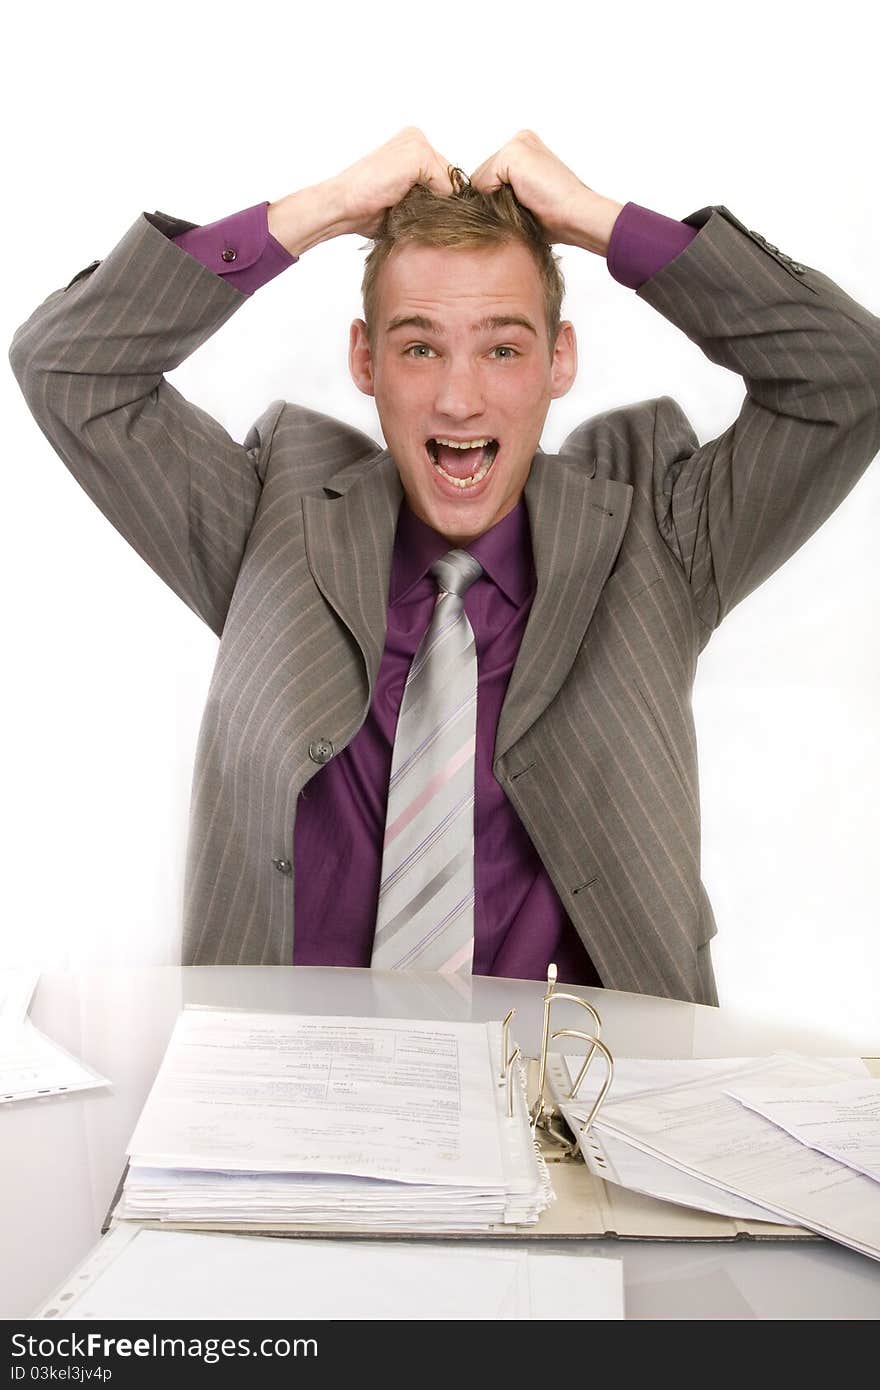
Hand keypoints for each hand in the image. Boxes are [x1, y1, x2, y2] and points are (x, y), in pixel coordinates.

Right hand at [268, 127, 455, 254]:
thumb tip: (457, 208)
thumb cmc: (366, 208)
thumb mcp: (404, 198)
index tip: (405, 203)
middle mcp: (416, 138)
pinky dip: (429, 203)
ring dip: (430, 203)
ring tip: (399, 202)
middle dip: (435, 200)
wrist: (342, 206)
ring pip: (450, 185)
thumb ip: (428, 193)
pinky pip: (446, 188)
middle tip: (400, 203)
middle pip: (451, 180)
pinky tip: (400, 199)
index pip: (446, 176)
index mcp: (412, 144)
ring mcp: (417, 144)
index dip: (435, 198)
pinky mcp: (418, 155)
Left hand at [469, 130, 623, 255]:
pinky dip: (497, 200)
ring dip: (496, 202)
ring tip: (526, 205)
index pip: (489, 175)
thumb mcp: (522, 201)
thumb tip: (472, 204)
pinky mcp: (513, 154)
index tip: (523, 206)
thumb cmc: (556, 217)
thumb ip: (500, 192)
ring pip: (480, 181)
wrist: (577, 215)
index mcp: (525, 149)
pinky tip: (524, 201)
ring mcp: (517, 144)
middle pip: (482, 177)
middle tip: (526, 206)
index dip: (496, 199)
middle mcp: (521, 140)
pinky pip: (483, 184)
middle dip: (494, 199)